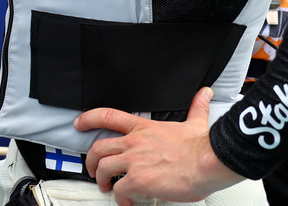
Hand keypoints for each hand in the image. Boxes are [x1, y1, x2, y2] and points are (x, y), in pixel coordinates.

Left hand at [77, 87, 243, 205]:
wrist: (208, 162)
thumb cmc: (202, 147)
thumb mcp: (195, 122)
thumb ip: (196, 107)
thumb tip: (205, 94)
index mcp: (143, 128)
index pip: (108, 116)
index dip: (89, 118)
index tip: (79, 123)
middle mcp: (134, 142)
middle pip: (99, 147)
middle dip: (90, 160)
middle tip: (92, 169)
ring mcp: (134, 160)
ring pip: (103, 168)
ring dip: (101, 179)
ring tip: (106, 187)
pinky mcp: (139, 179)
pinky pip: (119, 189)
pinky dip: (119, 198)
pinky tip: (125, 202)